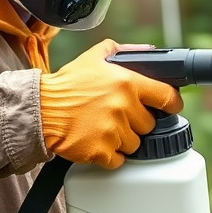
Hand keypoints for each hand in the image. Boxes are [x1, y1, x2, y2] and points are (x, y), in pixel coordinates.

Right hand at [39, 39, 182, 168]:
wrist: (39, 109)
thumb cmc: (67, 84)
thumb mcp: (94, 57)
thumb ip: (123, 51)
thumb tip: (147, 52)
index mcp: (127, 83)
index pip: (167, 97)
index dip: (172, 104)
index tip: (170, 108)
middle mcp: (123, 107)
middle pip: (149, 125)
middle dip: (137, 122)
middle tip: (118, 117)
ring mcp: (112, 131)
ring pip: (134, 144)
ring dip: (123, 139)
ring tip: (104, 128)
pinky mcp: (100, 151)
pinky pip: (118, 160)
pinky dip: (110, 155)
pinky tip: (98, 142)